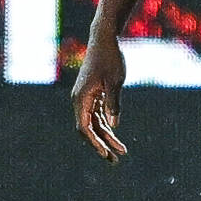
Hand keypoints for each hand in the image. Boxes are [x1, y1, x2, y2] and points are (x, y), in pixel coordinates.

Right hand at [72, 35, 127, 160]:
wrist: (104, 39)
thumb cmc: (110, 58)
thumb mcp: (115, 81)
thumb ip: (114, 103)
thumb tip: (113, 125)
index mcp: (81, 98)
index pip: (84, 127)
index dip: (94, 143)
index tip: (106, 154)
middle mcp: (80, 100)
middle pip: (88, 129)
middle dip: (101, 145)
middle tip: (115, 161)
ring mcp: (85, 97)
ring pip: (93, 123)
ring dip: (106, 137)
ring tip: (121, 151)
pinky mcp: (92, 94)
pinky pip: (97, 115)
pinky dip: (106, 125)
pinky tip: (115, 135)